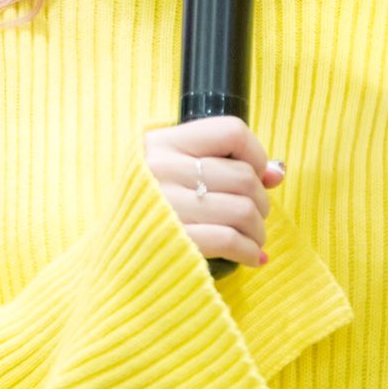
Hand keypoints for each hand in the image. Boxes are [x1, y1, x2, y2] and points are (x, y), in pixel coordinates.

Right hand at [143, 116, 284, 269]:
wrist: (110, 255)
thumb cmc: (151, 209)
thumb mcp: (175, 172)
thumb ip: (224, 165)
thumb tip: (277, 173)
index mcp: (163, 143)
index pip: (231, 131)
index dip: (256, 154)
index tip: (257, 174)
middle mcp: (162, 169)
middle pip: (243, 177)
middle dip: (262, 202)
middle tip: (256, 216)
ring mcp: (167, 206)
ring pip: (242, 210)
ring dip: (258, 231)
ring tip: (254, 239)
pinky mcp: (174, 240)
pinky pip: (229, 240)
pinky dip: (249, 251)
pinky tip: (250, 257)